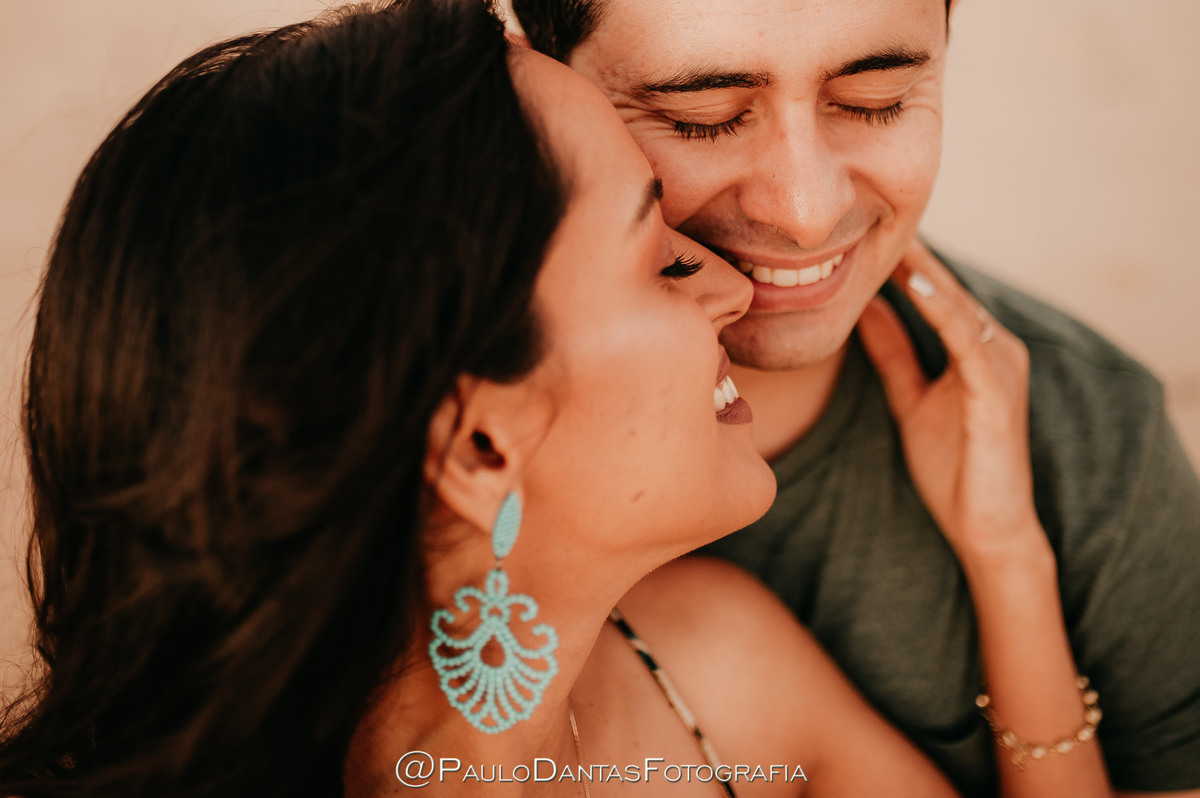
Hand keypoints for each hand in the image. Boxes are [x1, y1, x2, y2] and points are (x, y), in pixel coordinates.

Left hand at [858, 241, 1040, 558]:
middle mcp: (994, 347)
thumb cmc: (953, 464)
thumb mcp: (911, 397)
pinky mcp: (995, 393)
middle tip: (869, 210)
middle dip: (912, 253)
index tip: (861, 228)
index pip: (934, 292)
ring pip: (956, 305)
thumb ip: (893, 352)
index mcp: (975, 347)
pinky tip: (911, 286)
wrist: (986, 526)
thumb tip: (864, 309)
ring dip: (922, 270)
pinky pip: (965, 341)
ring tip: (888, 234)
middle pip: (946, 288)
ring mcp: (1000, 367)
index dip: (902, 260)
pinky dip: (939, 310)